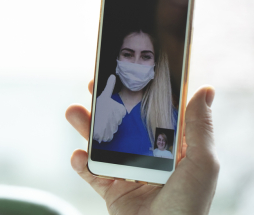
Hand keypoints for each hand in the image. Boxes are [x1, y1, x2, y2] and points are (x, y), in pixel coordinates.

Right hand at [66, 80, 218, 214]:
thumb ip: (199, 127)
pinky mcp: (111, 190)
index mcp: (170, 148)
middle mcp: (148, 158)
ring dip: (86, 128)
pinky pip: (91, 173)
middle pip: (122, 125)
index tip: (124, 76)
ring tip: (73, 113)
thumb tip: (204, 90)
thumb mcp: (201, 163)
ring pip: (102, 145)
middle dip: (105, 105)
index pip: (151, 114)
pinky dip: (81, 163)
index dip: (137, 94)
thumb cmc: (189, 205)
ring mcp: (128, 173)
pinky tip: (77, 155)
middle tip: (92, 87)